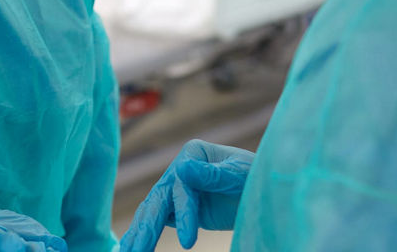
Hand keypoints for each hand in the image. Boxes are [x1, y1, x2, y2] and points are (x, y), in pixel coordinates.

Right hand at [119, 140, 253, 251]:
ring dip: (139, 233)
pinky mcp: (178, 210)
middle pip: (158, 199)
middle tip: (137, 251)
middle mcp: (179, 170)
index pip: (182, 184)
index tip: (189, 241)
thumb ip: (213, 174)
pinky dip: (143, 235)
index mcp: (193, 154)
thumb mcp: (240, 174)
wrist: (267, 191)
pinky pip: (157, 222)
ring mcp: (176, 190)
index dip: (184, 212)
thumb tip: (183, 168)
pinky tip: (130, 248)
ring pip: (151, 212)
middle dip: (147, 228)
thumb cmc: (257, 176)